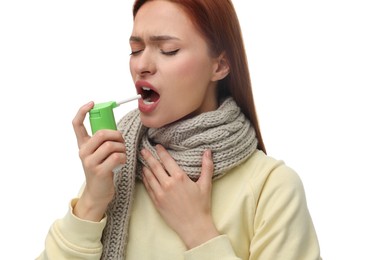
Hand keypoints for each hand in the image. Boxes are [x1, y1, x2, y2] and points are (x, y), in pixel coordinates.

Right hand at [72, 101, 125, 220]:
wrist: (98, 192)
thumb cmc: (102, 169)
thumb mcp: (98, 154)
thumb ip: (102, 141)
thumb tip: (114, 129)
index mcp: (82, 145)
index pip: (76, 124)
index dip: (82, 111)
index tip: (91, 103)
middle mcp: (83, 152)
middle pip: (102, 134)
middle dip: (117, 135)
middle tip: (121, 141)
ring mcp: (90, 162)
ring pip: (112, 146)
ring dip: (122, 148)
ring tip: (122, 154)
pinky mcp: (99, 171)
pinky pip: (117, 157)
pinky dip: (123, 158)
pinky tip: (121, 162)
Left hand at [141, 144, 219, 248]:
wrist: (194, 226)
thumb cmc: (201, 206)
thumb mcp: (206, 184)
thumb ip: (207, 166)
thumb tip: (208, 151)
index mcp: (180, 178)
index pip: (167, 160)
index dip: (161, 152)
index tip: (157, 146)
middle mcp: (168, 184)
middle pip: (155, 166)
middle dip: (148, 156)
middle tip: (143, 150)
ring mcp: (160, 193)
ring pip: (149, 176)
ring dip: (145, 167)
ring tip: (142, 160)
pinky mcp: (156, 202)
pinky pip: (148, 187)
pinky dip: (145, 179)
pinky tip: (144, 175)